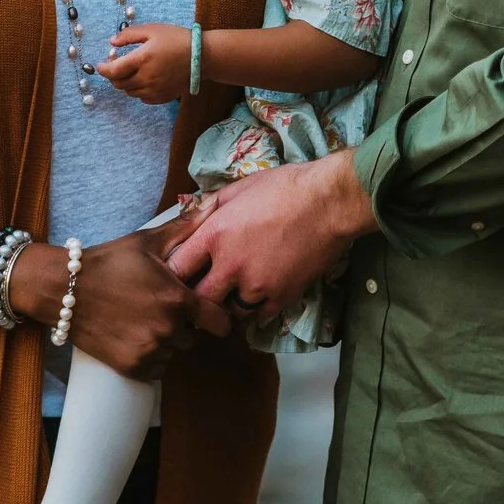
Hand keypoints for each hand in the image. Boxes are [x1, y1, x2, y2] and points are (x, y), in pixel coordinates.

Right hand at [13, 214, 228, 380]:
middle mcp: (167, 330)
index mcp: (177, 300)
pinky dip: (151, 356)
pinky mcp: (132, 367)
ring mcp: (149, 351)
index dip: (217, 315)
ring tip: (146, 320)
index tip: (207, 310)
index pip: (220, 322)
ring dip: (167, 341)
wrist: (63, 289)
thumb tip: (214, 204)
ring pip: (174, 352)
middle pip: (194, 337)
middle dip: (185, 325)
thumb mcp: (146, 241)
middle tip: (164, 309)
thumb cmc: (108, 262)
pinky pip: (157, 368)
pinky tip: (135, 336)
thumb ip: (185, 227)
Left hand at [95, 23, 191, 104]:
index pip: (113, 71)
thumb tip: (112, 42)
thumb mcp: (152, 30)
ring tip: (132, 70)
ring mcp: (155, 90)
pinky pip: (143, 98)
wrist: (203, 57)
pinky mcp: (163, 97)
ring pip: (130, 92)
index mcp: (142, 60)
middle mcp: (146, 78)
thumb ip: (129, 35)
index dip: (103, 69)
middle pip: (119, 84)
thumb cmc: (177, 39)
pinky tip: (144, 79)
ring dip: (125, 82)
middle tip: (116, 65)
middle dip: (113, 75)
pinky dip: (138, 90)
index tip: (100, 65)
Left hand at [168, 154, 374, 317]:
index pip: (177, 268)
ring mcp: (256, 285)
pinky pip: (257, 316)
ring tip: (232, 293)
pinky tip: (256, 296)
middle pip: (198, 298)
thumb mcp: (238, 189)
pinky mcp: (281, 297)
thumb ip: (211, 207)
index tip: (181, 273)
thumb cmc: (283, 187)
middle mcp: (230, 266)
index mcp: (214, 235)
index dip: (175, 273)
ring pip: (228, 312)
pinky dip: (253, 308)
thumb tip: (194, 217)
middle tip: (203, 290)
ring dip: (227, 304)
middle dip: (197, 296)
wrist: (328, 202)